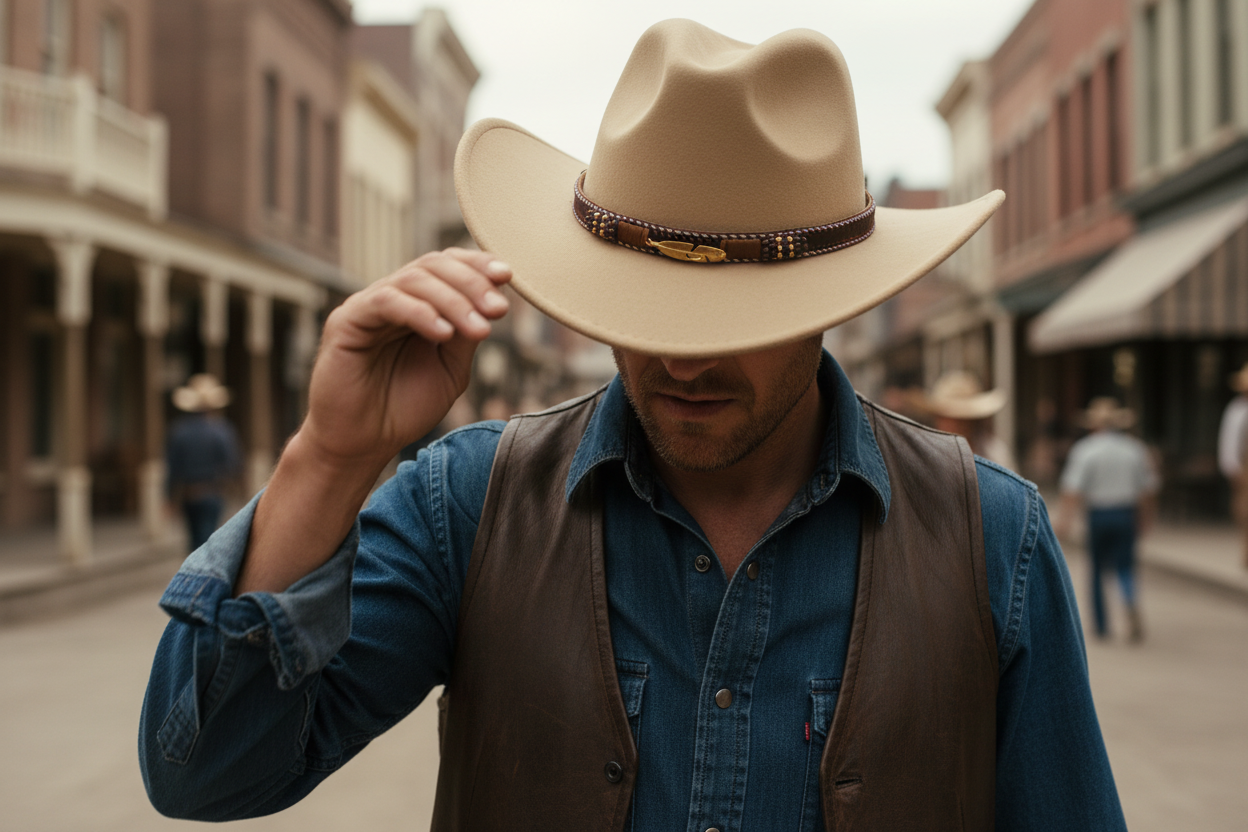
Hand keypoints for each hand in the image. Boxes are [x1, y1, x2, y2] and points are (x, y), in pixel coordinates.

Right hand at [299, 248, 511, 468]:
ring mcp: (368, 306)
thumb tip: (494, 301)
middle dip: (472, 283)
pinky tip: (444, 333)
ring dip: (454, 301)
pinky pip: (386, 301)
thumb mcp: (450, 369)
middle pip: (433, 265)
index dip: (477, 265)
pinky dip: (420, 312)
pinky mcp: (346, 321)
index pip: (447, 266)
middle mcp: (392, 297)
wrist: (362, 444)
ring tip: (480, 330)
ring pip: (414, 280)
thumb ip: (467, 335)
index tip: (508, 277)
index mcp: (417, 304)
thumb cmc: (404, 408)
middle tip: (499, 308)